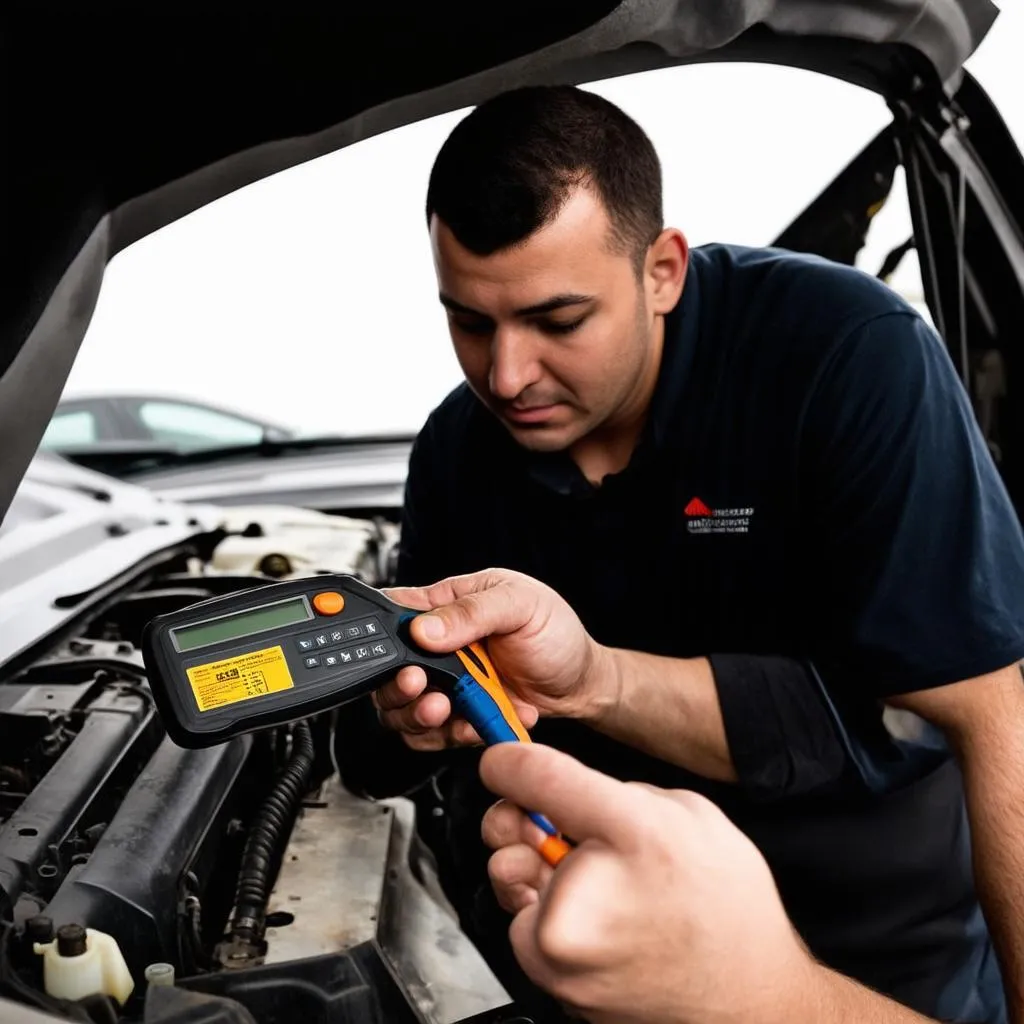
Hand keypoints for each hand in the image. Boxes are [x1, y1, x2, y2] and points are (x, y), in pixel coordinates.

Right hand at [375, 569, 610, 750]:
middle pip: (388, 672)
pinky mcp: (458, 715)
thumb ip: (472, 611)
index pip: (394, 614)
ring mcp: (446, 684)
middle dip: (398, 688)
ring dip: (420, 717)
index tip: (399, 656)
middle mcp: (438, 646)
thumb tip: (424, 628)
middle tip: (420, 687)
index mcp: (446, 604)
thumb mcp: (520, 603)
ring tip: (448, 710)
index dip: (383, 636)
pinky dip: (456, 735)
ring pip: (404, 710)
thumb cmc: (554, 631)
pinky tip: (483, 720)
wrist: (581, 681)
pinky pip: (435, 736)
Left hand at [479, 743, 815, 1023]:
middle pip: (505, 830)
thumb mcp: (689, 814)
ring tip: (581, 878)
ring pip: (511, 882)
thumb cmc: (726, 909)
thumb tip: (568, 790)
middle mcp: (588, 895)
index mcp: (632, 834)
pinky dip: (547, 917)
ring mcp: (564, 951)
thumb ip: (620, 793)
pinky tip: (591, 918)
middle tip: (544, 826)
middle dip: (517, 819)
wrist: (748, 999)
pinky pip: (528, 928)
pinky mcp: (554, 986)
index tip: (502, 761)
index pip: (538, 776)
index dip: (509, 761)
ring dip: (531, 870)